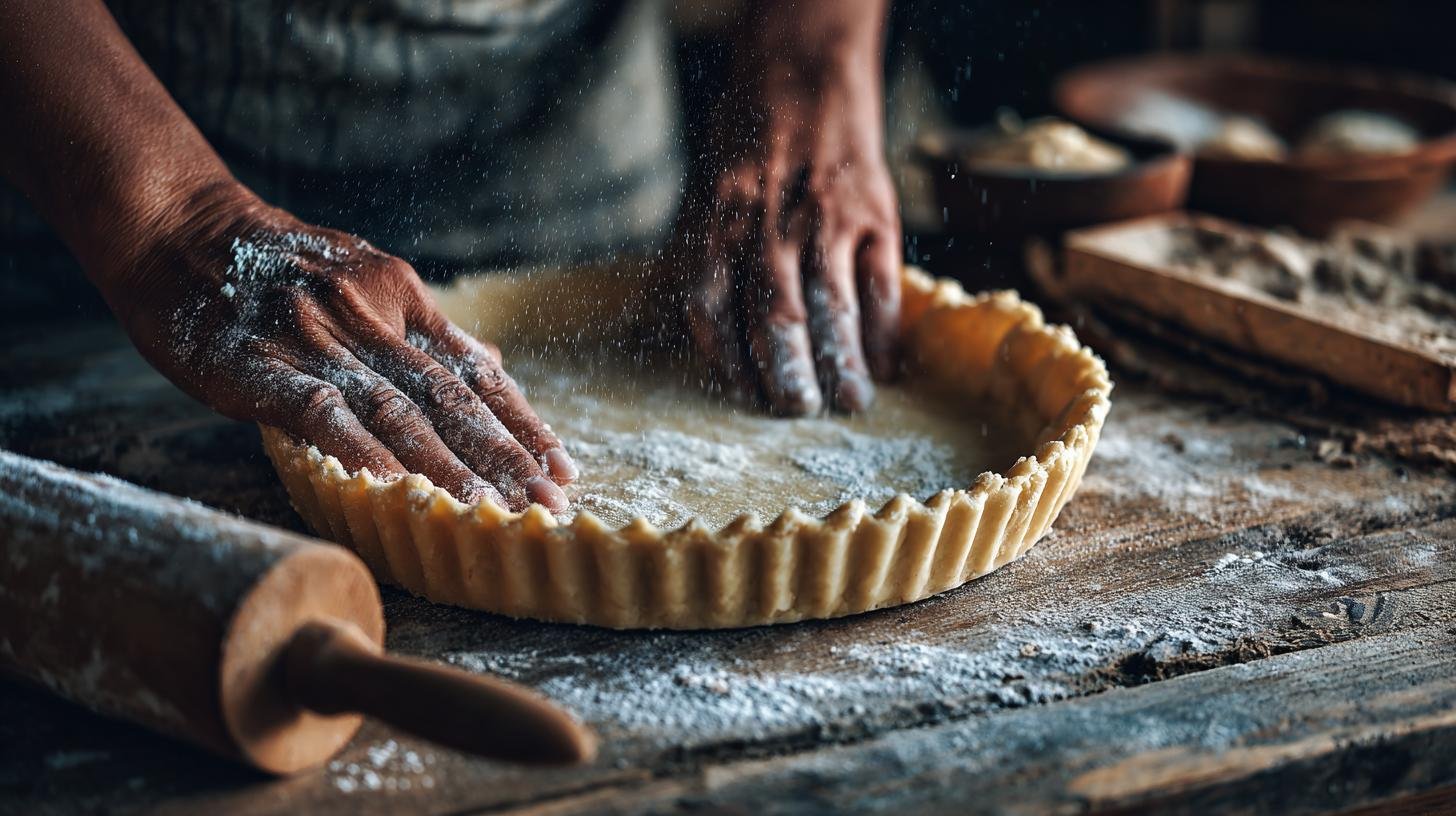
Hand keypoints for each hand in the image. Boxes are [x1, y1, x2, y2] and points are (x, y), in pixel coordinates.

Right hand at [100, 183, 574, 510]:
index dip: (523, 423)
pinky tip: (394, 491)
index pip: (476, 371)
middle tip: (549, 504)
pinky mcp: (260, 366)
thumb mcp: (363, 276)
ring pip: (398, 412)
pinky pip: (320, 414)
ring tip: (490, 511)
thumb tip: (492, 366)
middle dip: (505, 457)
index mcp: (401, 295)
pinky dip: (361, 454)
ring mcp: (318, 341)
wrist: (177, 227)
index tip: (564, 467)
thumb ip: (424, 329)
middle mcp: (371, 316)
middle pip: (451, 398)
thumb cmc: (273, 265)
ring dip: (449, 468)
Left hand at [674, 0, 900, 415]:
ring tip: (848, 403)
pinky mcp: (875, 214)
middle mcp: (770, 225)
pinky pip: (880, 283)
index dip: (728, 357)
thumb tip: (645, 328)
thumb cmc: (745, 148)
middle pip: (776, 314)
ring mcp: (827, 220)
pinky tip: (884, 365)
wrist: (806, 75)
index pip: (713, 303)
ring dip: (841, 361)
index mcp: (718, 223)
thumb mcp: (700, 193)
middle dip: (786, 371)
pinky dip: (882, 330)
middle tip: (796, 410)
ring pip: (833, 306)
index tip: (744, 396)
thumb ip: (684, 261)